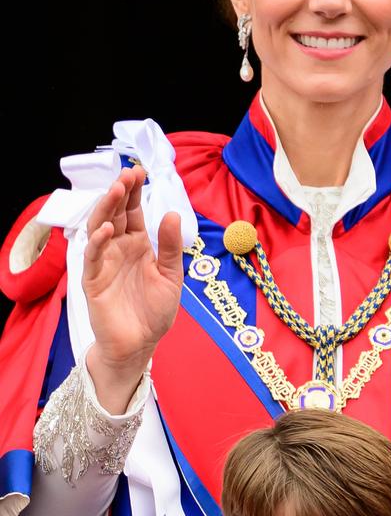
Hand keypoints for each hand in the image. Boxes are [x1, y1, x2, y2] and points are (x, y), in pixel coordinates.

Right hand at [83, 166, 183, 371]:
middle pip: (116, 214)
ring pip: (100, 228)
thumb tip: (171, 213)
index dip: (135, 192)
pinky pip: (93, 257)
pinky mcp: (93, 281)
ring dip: (106, 209)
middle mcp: (119, 249)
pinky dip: (98, 242)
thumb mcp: (171, 276)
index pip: (134, 211)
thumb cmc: (154, 311)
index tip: (140, 171)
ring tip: (116, 190)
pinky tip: (108, 229)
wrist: (141, 344)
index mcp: (138, 244)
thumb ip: (171, 247)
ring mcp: (104, 263)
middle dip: (120, 193)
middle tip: (128, 174)